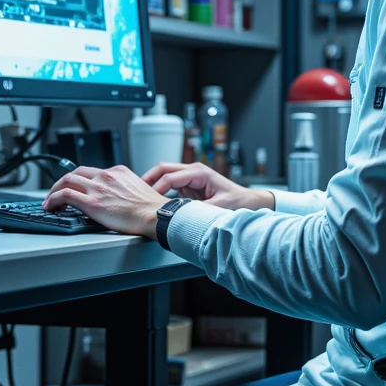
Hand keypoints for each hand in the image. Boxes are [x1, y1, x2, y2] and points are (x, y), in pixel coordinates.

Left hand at [42, 165, 161, 238]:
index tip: (73, 187)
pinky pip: (65, 195)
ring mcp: (98, 188)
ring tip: (50, 202)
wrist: (155, 215)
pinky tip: (51, 206)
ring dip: (54, 191)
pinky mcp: (92, 203)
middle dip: (62, 182)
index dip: (78, 180)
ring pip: (66, 180)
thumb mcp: (138, 189)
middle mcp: (106, 176)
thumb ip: (123, 189)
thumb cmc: (151, 209)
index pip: (91, 171)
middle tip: (56, 193)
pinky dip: (53, 199)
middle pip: (75, 172)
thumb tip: (116, 198)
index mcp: (118, 172)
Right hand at [142, 162, 274, 212]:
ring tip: (140, 197)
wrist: (249, 202)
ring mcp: (190, 176)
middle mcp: (193, 171)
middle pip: (163, 168)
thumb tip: (184, 217)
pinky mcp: (188, 185)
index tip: (149, 202)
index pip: (170, 176)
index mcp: (199, 172)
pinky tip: (151, 200)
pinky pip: (168, 183)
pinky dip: (158, 189)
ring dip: (151, 183)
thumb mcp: (220, 208)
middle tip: (136, 193)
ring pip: (163, 174)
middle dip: (148, 179)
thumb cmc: (238, 202)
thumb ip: (201, 211)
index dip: (157, 188)